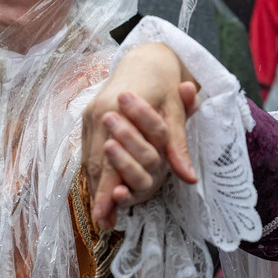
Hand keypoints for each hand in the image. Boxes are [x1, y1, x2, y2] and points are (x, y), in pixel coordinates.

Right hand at [82, 43, 196, 229]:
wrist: (145, 56)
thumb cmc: (164, 83)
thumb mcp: (175, 111)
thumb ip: (178, 146)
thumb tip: (189, 177)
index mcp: (115, 108)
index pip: (109, 157)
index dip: (107, 189)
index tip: (106, 215)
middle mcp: (96, 113)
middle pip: (95, 161)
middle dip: (98, 193)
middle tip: (102, 220)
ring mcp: (89, 116)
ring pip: (89, 157)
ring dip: (95, 184)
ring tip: (100, 212)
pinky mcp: (88, 118)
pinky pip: (88, 149)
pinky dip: (94, 170)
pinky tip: (99, 188)